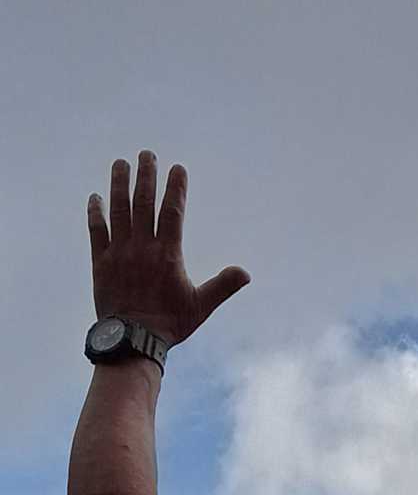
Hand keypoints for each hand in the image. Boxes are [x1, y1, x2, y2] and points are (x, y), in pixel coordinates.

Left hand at [87, 151, 249, 349]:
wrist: (133, 340)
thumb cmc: (170, 324)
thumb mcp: (201, 306)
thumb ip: (223, 286)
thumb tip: (246, 273)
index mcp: (168, 254)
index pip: (172, 212)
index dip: (175, 188)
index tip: (177, 168)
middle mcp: (142, 248)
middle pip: (144, 203)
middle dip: (146, 176)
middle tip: (146, 154)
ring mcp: (119, 253)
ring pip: (119, 210)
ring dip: (119, 185)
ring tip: (120, 164)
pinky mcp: (101, 263)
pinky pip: (97, 231)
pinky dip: (96, 212)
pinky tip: (96, 196)